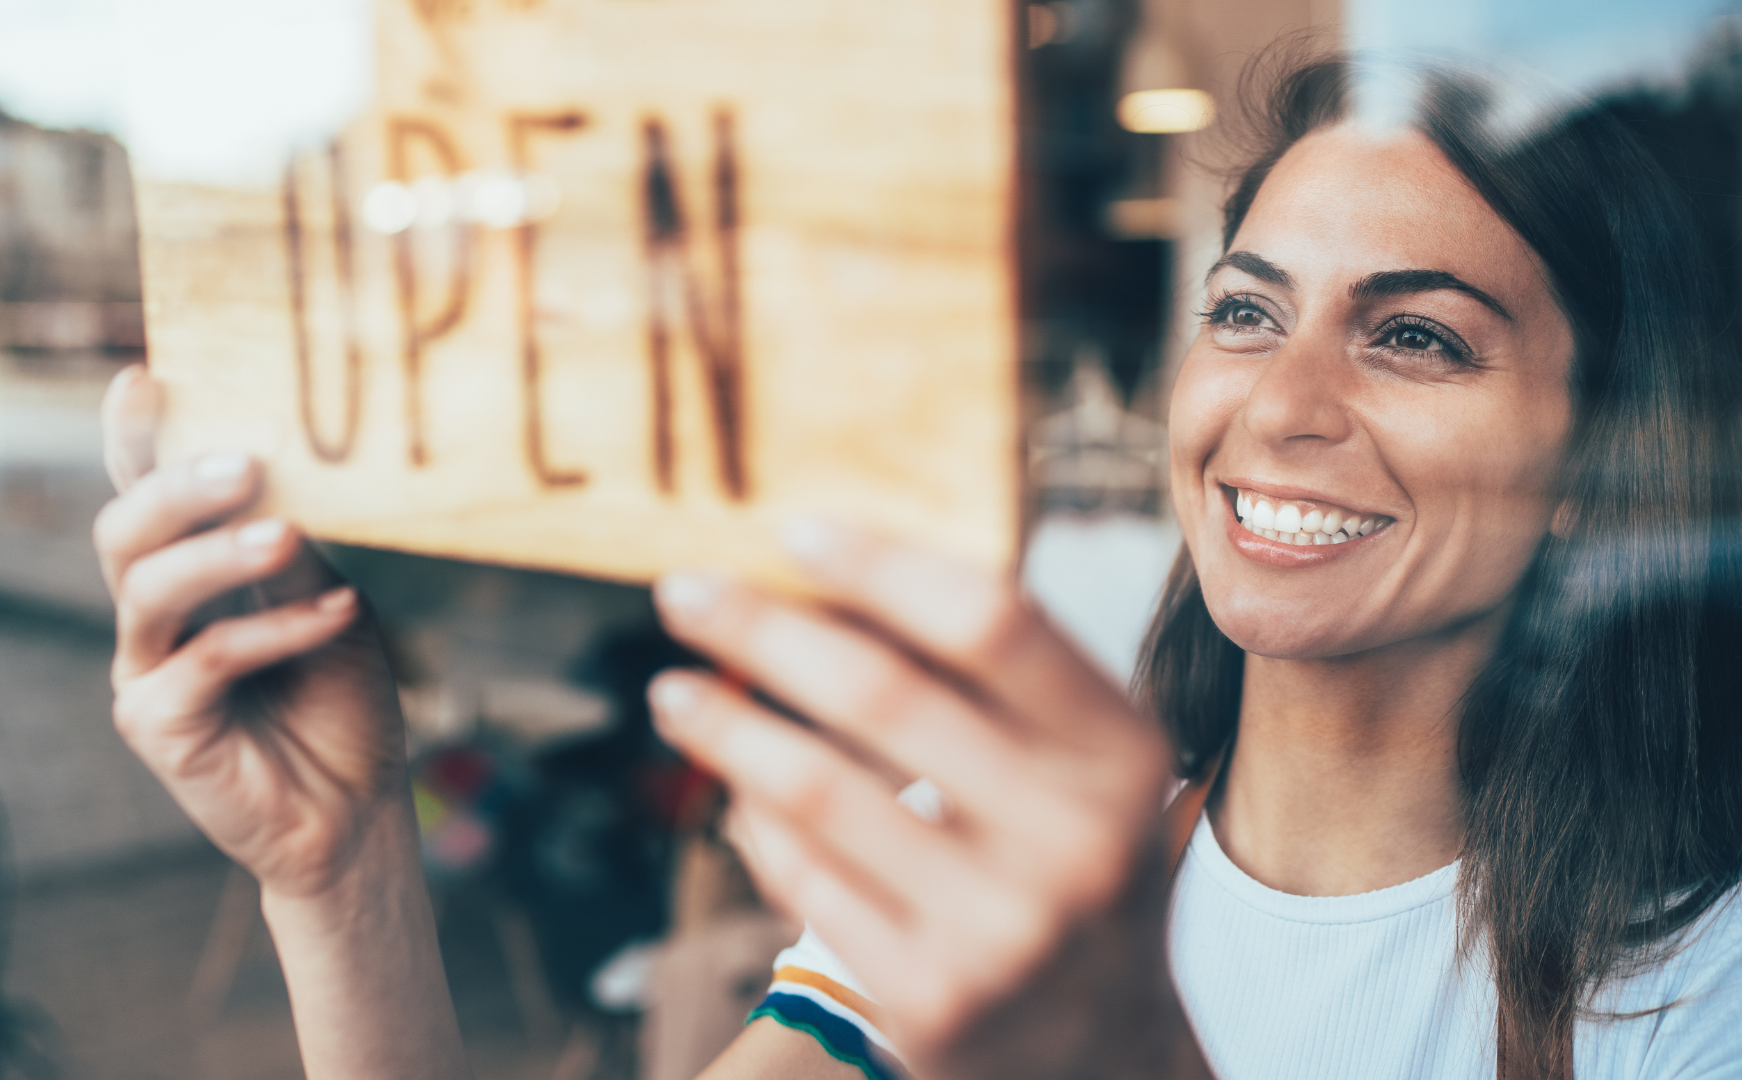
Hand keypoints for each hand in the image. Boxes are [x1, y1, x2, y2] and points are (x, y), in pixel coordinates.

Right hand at [94, 365, 410, 898]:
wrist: (358, 811)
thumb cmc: (341, 700)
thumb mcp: (331, 604)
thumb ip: (296, 549)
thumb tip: (281, 473)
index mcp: (189, 573)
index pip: (148, 493)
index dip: (135, 439)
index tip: (144, 378)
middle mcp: (152, 616)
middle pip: (125, 531)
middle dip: (175, 487)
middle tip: (245, 462)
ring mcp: (146, 671)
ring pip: (149, 589)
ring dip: (218, 553)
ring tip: (284, 532)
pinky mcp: (158, 727)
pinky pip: (205, 661)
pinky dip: (274, 631)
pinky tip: (336, 615)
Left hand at [649, 522, 1206, 1079]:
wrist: (1103, 1048)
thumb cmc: (1068, 864)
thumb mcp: (1081, 767)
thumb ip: (993, 679)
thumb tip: (828, 574)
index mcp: (1119, 753)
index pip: (990, 622)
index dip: (881, 564)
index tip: (790, 530)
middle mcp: (1075, 839)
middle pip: (883, 692)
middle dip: (762, 629)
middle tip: (681, 591)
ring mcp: (1003, 928)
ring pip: (819, 790)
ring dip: (726, 726)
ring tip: (673, 691)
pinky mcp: (933, 999)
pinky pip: (806, 880)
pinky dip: (756, 822)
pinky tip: (733, 791)